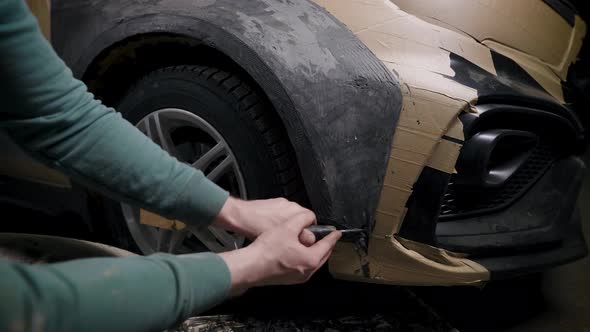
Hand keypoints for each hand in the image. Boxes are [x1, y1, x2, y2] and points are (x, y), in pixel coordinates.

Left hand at [213, 197, 315, 244]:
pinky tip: (270, 226)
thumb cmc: (257, 226)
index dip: (309, 230)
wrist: (240, 216)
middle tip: (291, 237)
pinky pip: (281, 212)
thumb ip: (300, 238)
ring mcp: (282, 203)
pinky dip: (278, 219)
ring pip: (290, 215)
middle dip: (298, 227)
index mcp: (296, 211)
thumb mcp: (282, 237)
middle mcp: (291, 205)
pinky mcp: (273, 202)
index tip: (305, 237)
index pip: (311, 219)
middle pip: (301, 217)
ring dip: (287, 223)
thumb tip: (311, 240)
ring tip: (278, 233)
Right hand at [218, 211, 340, 294]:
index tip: (337, 233)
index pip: (327, 246)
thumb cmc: (268, 249)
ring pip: (312, 263)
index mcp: (311, 259)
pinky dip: (305, 259)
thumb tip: (309, 218)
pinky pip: (303, 268)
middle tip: (327, 238)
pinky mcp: (288, 280)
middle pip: (322, 257)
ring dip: (315, 253)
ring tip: (313, 244)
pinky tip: (298, 252)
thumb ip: (302, 219)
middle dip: (325, 246)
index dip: (333, 237)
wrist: (251, 266)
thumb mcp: (288, 227)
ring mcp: (298, 278)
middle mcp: (307, 272)